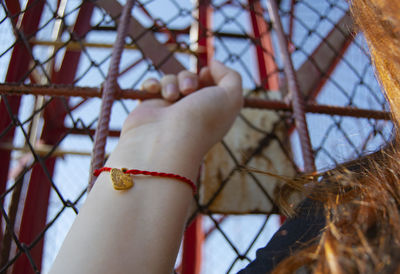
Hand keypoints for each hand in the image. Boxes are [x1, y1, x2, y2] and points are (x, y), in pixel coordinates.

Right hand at [109, 60, 242, 178]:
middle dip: (190, 78)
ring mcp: (170, 110)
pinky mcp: (150, 109)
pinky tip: (154, 91)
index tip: (206, 74)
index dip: (210, 75)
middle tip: (189, 90)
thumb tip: (214, 64)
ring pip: (171, 80)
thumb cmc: (201, 121)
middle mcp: (192, 111)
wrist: (165, 142)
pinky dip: (152, 84)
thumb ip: (231, 76)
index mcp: (213, 111)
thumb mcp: (231, 97)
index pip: (213, 85)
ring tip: (170, 97)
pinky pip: (151, 86)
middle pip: (191, 79)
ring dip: (171, 82)